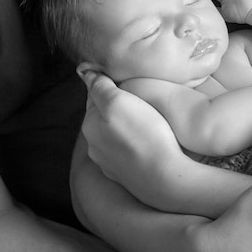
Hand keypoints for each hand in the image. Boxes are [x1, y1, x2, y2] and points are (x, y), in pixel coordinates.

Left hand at [78, 70, 181, 184]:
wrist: (165, 178)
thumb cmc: (145, 135)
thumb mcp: (119, 101)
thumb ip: (100, 87)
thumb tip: (85, 73)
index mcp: (89, 125)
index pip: (93, 97)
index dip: (108, 86)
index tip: (125, 81)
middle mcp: (94, 146)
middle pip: (102, 118)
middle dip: (115, 109)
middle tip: (137, 100)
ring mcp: (109, 164)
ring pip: (113, 137)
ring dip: (123, 129)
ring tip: (144, 122)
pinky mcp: (125, 176)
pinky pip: (125, 154)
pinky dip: (132, 146)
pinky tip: (145, 144)